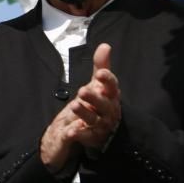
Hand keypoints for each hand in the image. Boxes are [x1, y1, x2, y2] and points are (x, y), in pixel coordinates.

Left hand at [40, 44, 120, 170]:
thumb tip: (105, 45)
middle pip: (103, 104)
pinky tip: (71, 130)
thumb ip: (102, 65)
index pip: (112, 87)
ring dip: (85, 113)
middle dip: (94, 97)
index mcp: (111, 96)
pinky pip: (86, 136)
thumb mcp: (100, 84)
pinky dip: (80, 133)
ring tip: (75, 105)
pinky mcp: (92, 137)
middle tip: (82, 90)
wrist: (102, 128)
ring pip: (94, 119)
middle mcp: (109, 110)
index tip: (101, 73)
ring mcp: (101, 125)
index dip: (108, 80)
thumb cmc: (101, 102)